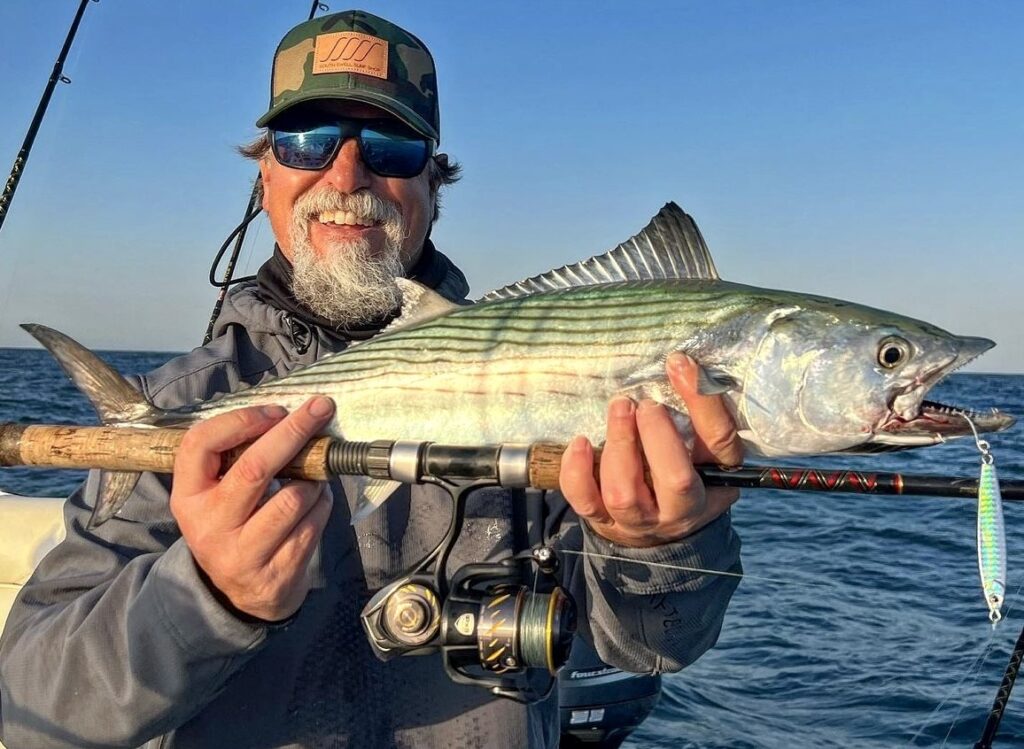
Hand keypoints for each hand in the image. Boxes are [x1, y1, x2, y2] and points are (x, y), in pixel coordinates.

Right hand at [170, 396, 334, 621]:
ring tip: (314, 476)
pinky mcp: (276, 573)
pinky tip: (316, 503)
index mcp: (188, 497)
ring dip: (315, 478)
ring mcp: (242, 554)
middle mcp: (209, 526)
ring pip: (294, 498)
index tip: (276, 411)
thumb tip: (289, 417)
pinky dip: (323, 504)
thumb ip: (237, 460)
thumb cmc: (234, 526)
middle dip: (293, 432)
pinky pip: (314, 523)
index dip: (241, 420)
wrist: (241, 595)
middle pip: (254, 469)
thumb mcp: (217, 496)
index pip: (200, 444)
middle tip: (321, 408)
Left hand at [560, 353, 741, 546]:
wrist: (659, 528)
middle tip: (643, 404)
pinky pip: (585, 500)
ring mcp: (638, 521)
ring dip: (618, 445)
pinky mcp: (604, 521)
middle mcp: (679, 511)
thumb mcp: (705, 449)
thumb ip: (699, 413)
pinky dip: (577, 472)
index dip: (702, 399)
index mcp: (715, 483)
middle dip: (657, 433)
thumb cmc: (685, 474)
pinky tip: (581, 443)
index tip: (678, 363)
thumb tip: (680, 365)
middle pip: (675, 478)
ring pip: (624, 493)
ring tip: (620, 409)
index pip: (718, 441)